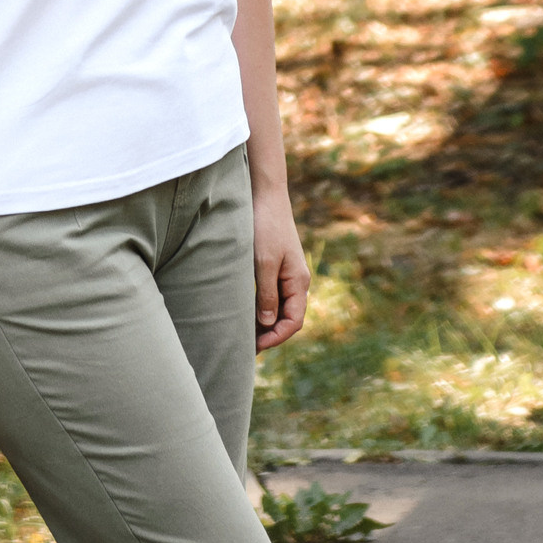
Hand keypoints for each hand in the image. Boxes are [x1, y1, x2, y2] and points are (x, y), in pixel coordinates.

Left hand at [255, 192, 309, 351]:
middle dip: (270, 334)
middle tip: (246, 347)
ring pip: (280, 307)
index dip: (276, 337)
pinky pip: (273, 295)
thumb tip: (267, 324)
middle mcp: (297, 281)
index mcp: (299, 282)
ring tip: (244, 334)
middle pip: (288, 318)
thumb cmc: (265, 226)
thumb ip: (266, 294)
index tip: (256, 347)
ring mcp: (288, 274)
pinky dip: (262, 308)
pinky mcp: (277, 266)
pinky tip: (246, 312)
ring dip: (265, 323)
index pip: (293, 321)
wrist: (266, 195)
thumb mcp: (263, 262)